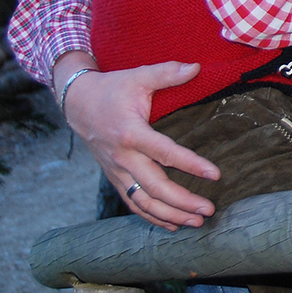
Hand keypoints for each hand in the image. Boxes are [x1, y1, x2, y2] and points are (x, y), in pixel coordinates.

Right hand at [53, 52, 217, 229]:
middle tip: (208, 210)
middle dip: (183, 202)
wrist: (77, 103)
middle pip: (155, 187)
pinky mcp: (114, 177)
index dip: (191, 165)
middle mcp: (123, 157)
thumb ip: (167, 73)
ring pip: (143, 201)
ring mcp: (116, 170)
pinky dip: (151, 217)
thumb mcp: (138, 76)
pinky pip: (132, 202)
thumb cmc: (112, 89)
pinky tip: (171, 225)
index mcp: (131, 133)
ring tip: (195, 223)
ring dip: (169, 215)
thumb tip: (196, 67)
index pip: (165, 153)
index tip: (214, 174)